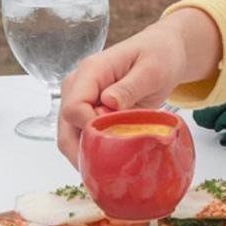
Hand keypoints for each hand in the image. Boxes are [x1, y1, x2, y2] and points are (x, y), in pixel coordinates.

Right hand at [55, 10, 219, 166]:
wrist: (160, 53)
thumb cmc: (158, 56)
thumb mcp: (152, 69)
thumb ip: (130, 86)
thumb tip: (108, 102)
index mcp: (91, 71)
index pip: (74, 107)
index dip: (90, 129)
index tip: (115, 138)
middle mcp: (77, 86)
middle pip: (65, 127)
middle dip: (83, 152)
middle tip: (108, 170)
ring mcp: (79, 100)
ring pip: (69, 137)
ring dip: (86, 156)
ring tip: (109, 172)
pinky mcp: (87, 113)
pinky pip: (81, 137)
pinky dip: (92, 152)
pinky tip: (109, 164)